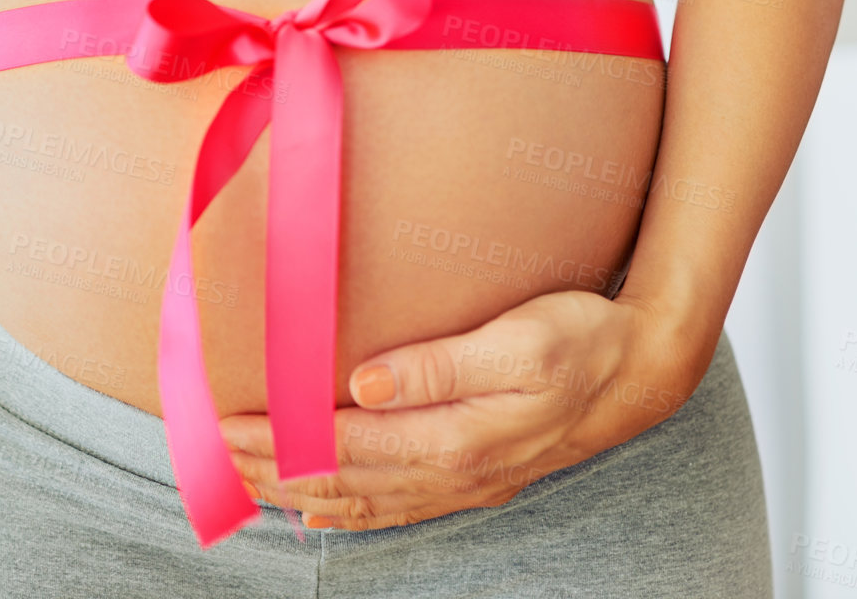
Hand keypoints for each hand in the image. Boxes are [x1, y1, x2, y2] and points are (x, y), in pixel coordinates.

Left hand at [218, 288, 713, 530]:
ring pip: (364, 501)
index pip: (342, 445)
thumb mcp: (516, 340)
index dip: (277, 439)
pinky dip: (351, 514)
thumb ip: (438, 364)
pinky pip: (398, 508)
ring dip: (299, 495)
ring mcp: (466, 481)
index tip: (224, 426)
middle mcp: (454, 470)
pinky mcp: (477, 476)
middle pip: (342, 481)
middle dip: (271, 471)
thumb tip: (363, 381)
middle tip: (212, 458)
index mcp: (455, 437)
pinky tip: (320, 518)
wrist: (643, 369)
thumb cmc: (581, 338)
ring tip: (246, 486)